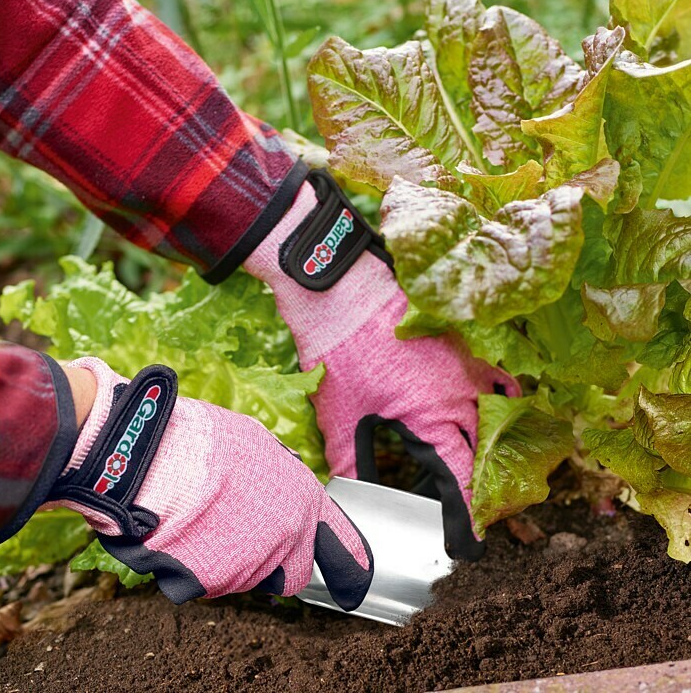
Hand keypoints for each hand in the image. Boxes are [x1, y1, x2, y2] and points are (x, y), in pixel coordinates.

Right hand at [46, 357, 372, 607]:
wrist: (149, 459)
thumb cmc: (203, 441)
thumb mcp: (258, 441)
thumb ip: (281, 472)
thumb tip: (285, 477)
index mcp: (304, 500)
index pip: (342, 545)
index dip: (351, 564)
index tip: (355, 579)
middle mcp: (286, 538)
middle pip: (293, 573)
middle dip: (277, 563)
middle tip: (245, 535)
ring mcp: (250, 566)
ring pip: (248, 577)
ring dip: (232, 559)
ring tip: (204, 519)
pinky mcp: (210, 584)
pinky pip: (209, 582)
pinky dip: (198, 567)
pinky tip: (183, 534)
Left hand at [245, 171, 519, 559]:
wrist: (346, 294)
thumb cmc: (342, 355)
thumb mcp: (343, 417)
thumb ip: (353, 464)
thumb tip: (356, 498)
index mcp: (434, 418)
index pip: (460, 480)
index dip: (464, 517)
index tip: (468, 545)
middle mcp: (463, 396)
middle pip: (483, 454)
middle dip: (479, 489)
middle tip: (469, 514)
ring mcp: (469, 368)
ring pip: (493, 421)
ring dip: (488, 451)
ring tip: (479, 475)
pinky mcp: (463, 348)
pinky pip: (496, 382)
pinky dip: (498, 404)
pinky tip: (491, 414)